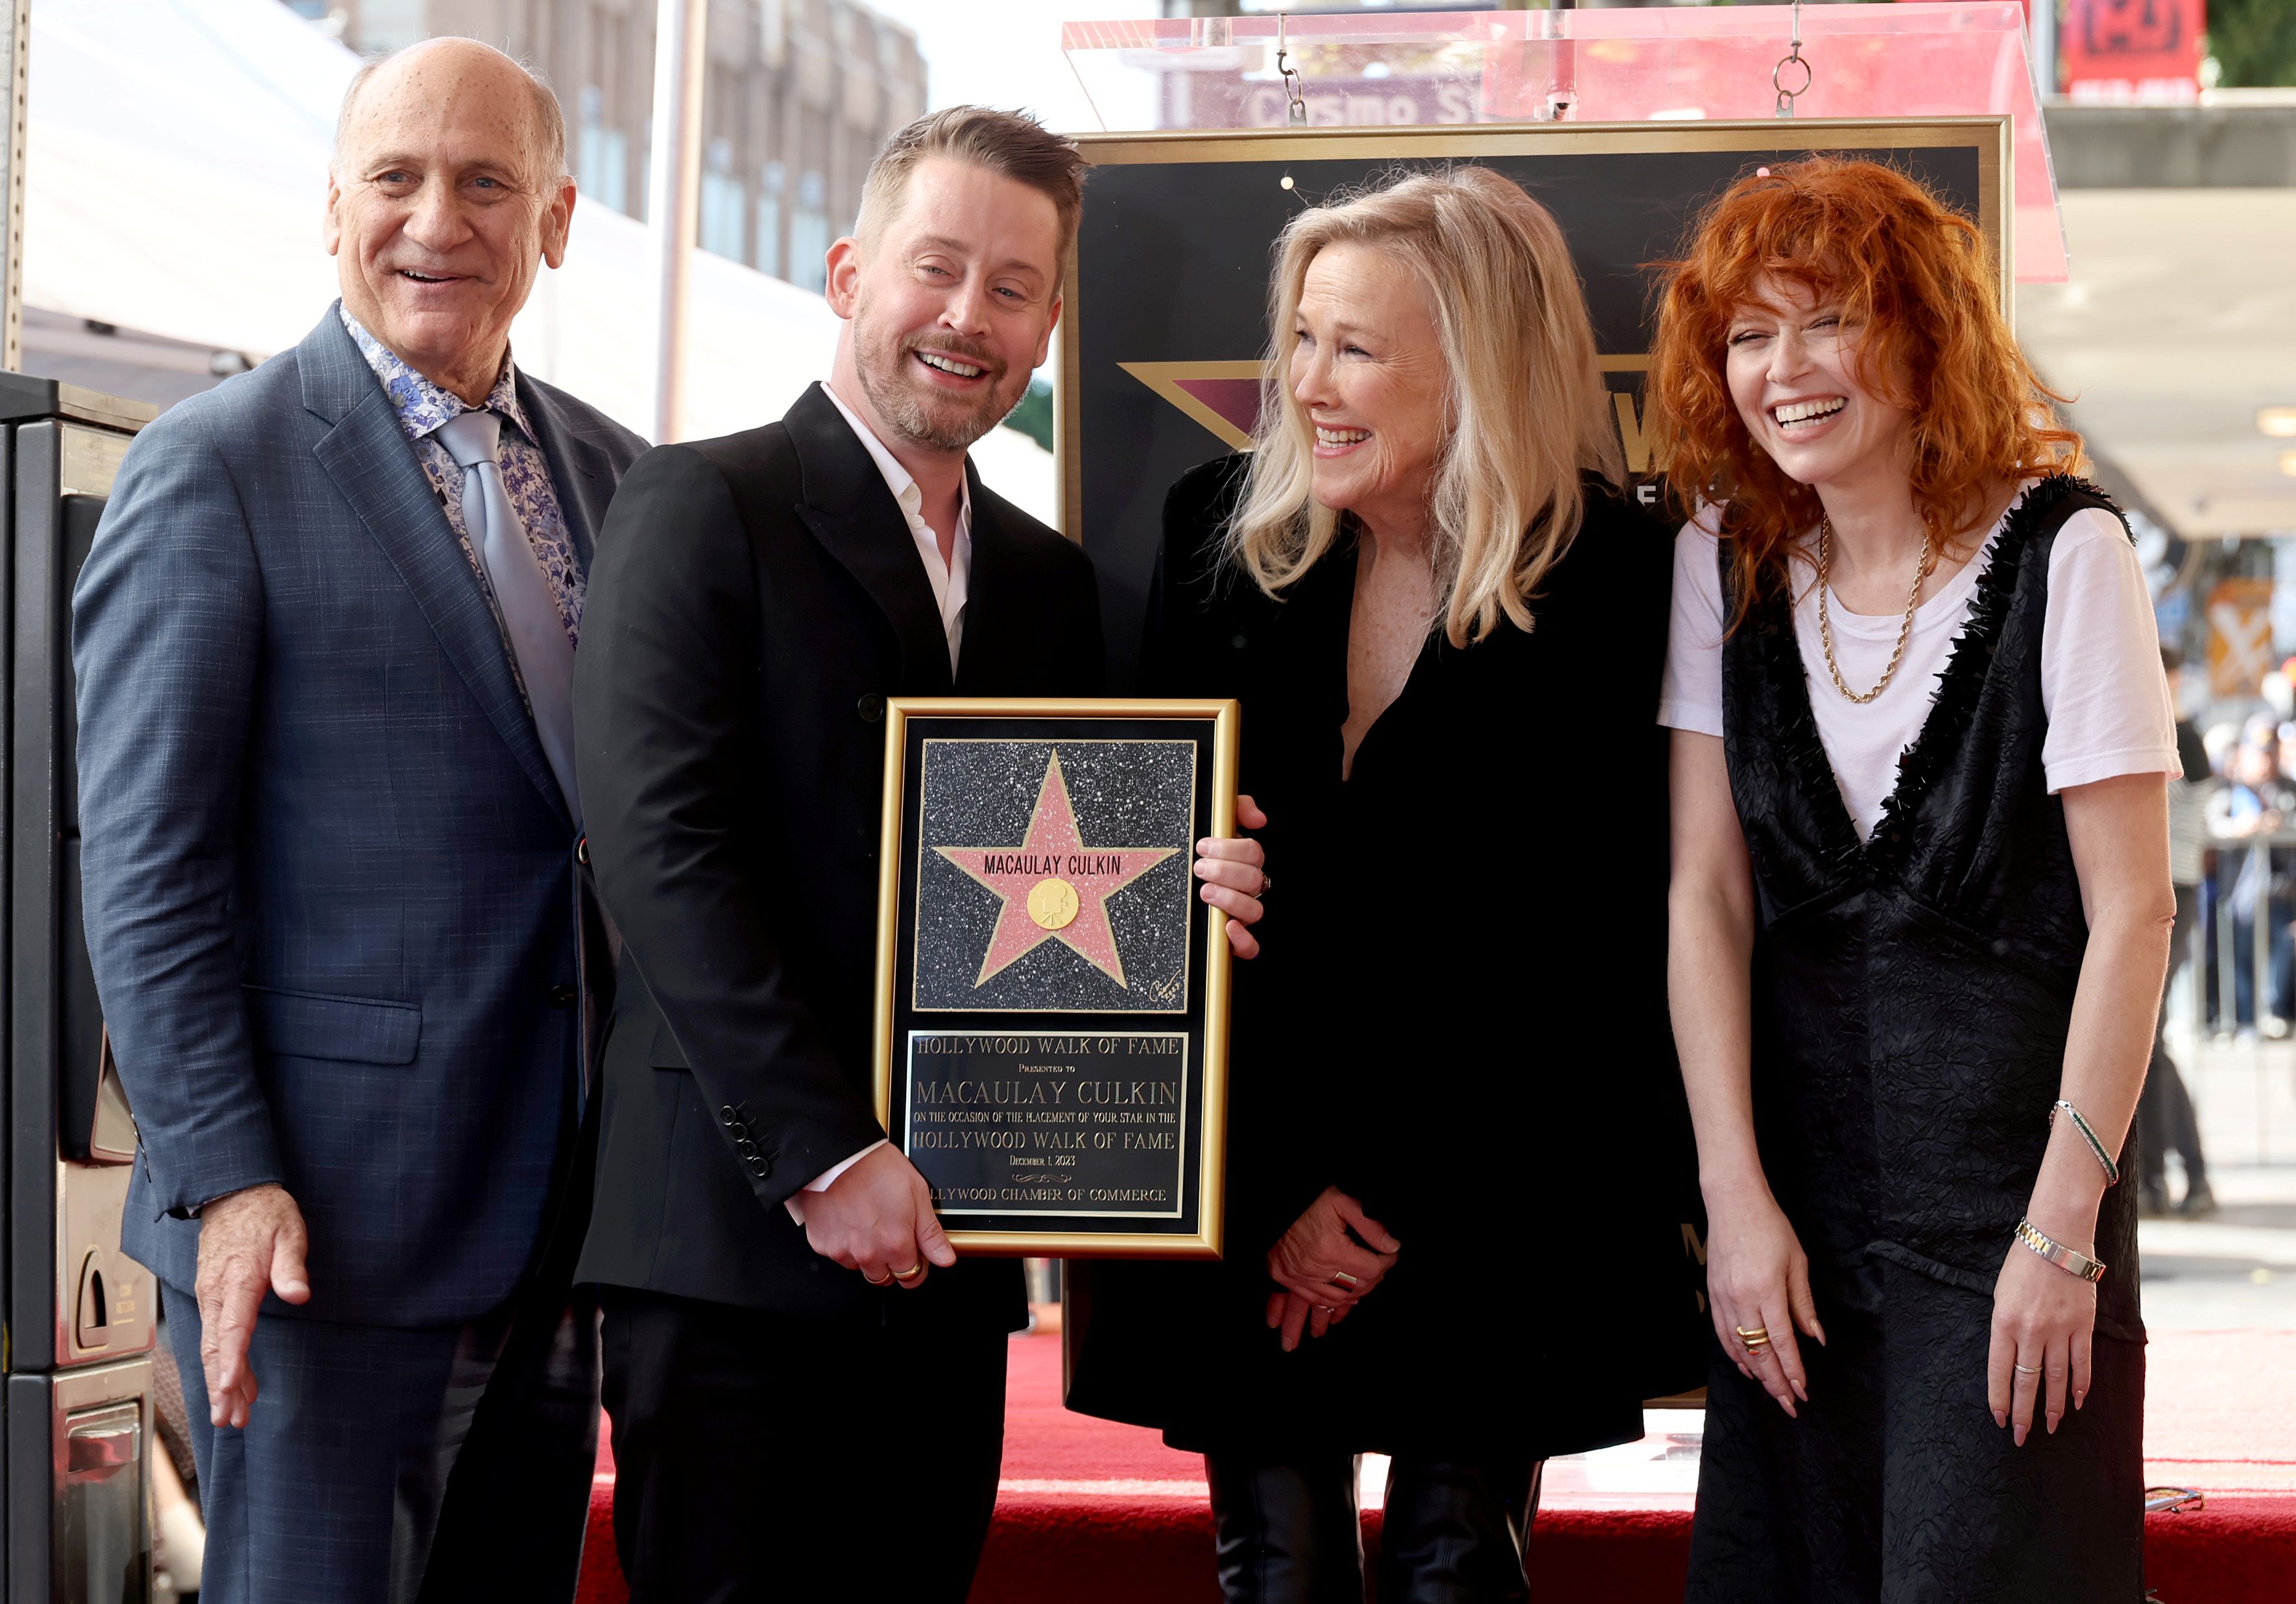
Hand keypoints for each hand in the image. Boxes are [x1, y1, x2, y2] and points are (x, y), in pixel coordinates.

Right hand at [193, 1183, 310, 1428]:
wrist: (232, 1194)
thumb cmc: (266, 1214)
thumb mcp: (289, 1231)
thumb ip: (292, 1265)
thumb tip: (300, 1293)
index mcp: (238, 1279)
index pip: (231, 1327)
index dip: (230, 1360)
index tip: (228, 1388)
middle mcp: (216, 1292)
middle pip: (214, 1347)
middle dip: (221, 1386)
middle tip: (229, 1419)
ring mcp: (210, 1295)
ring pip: (211, 1346)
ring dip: (220, 1381)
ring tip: (233, 1414)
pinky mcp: (211, 1296)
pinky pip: (214, 1335)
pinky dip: (222, 1361)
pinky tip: (236, 1382)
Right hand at [797, 1144, 955, 1289]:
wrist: (836, 1154)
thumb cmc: (876, 1167)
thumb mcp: (917, 1193)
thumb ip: (930, 1233)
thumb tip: (946, 1259)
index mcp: (896, 1244)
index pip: (912, 1278)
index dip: (916, 1266)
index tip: (914, 1253)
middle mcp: (869, 1254)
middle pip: (885, 1277)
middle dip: (891, 1262)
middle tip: (889, 1233)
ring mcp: (843, 1251)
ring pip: (860, 1266)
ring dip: (866, 1253)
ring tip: (867, 1222)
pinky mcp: (821, 1245)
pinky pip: (837, 1254)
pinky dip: (843, 1243)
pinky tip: (847, 1219)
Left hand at [1195, 794, 1269, 958]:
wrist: (1159, 889)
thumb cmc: (1193, 855)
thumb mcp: (1210, 824)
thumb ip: (1235, 809)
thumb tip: (1258, 818)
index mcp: (1243, 862)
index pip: (1254, 853)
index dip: (1231, 849)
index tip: (1203, 846)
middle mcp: (1245, 889)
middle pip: (1254, 880)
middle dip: (1225, 871)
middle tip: (1200, 867)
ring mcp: (1240, 915)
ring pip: (1255, 911)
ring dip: (1230, 899)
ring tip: (1204, 892)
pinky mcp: (1232, 940)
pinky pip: (1250, 948)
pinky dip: (1242, 939)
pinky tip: (1227, 926)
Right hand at [1264, 1186, 1398, 1350]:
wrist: (1276, 1204)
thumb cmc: (1309, 1200)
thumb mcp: (1343, 1200)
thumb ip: (1370, 1224)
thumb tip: (1392, 1246)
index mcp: (1330, 1250)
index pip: (1371, 1269)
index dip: (1386, 1263)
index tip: (1390, 1255)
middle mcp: (1313, 1268)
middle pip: (1356, 1287)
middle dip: (1374, 1279)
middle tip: (1379, 1267)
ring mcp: (1297, 1276)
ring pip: (1337, 1299)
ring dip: (1355, 1294)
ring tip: (1365, 1284)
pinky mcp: (1284, 1277)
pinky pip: (1313, 1300)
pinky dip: (1330, 1302)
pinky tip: (1341, 1298)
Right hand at [1703, 1180, 1823, 1417]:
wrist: (1732, 1202)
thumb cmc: (1769, 1227)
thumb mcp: (1796, 1261)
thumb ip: (1804, 1302)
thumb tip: (1816, 1337)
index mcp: (1766, 1290)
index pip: (1781, 1341)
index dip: (1793, 1370)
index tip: (1803, 1391)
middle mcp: (1742, 1299)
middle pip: (1759, 1352)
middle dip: (1776, 1382)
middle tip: (1790, 1404)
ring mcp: (1724, 1298)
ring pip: (1739, 1347)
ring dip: (1757, 1373)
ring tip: (1772, 1392)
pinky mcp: (1714, 1294)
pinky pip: (1722, 1333)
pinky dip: (1735, 1354)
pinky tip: (1745, 1367)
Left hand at [1987, 1222, 2097, 1445]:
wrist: (2056, 1239)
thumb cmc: (2022, 1266)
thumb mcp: (2001, 1296)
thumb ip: (2005, 1329)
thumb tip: (2011, 1360)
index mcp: (2003, 1322)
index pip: (1999, 1371)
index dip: (2000, 1399)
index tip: (2000, 1420)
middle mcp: (2030, 1330)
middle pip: (2027, 1381)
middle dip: (2024, 1412)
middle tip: (2023, 1437)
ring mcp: (2059, 1329)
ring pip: (2056, 1377)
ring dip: (2053, 1405)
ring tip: (2050, 1425)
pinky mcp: (2082, 1326)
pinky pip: (2081, 1363)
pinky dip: (2079, 1384)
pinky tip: (2076, 1401)